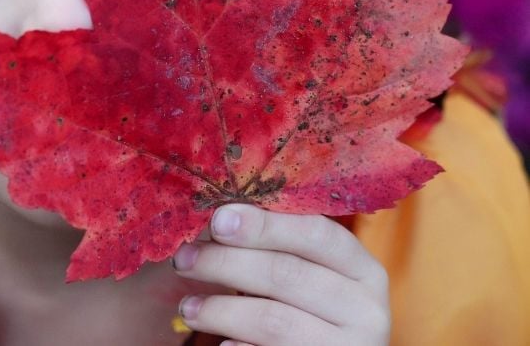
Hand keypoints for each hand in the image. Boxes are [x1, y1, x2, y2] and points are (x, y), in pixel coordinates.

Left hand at [171, 204, 389, 345]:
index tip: (217, 220)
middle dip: (225, 263)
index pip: (315, 233)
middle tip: (183, 260)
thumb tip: (217, 216)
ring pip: (273, 320)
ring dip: (220, 310)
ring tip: (188, 307)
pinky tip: (220, 343)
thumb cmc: (308, 307)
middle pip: (286, 274)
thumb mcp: (307, 271)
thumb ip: (275, 243)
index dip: (264, 225)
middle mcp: (367, 308)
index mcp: (362, 268)